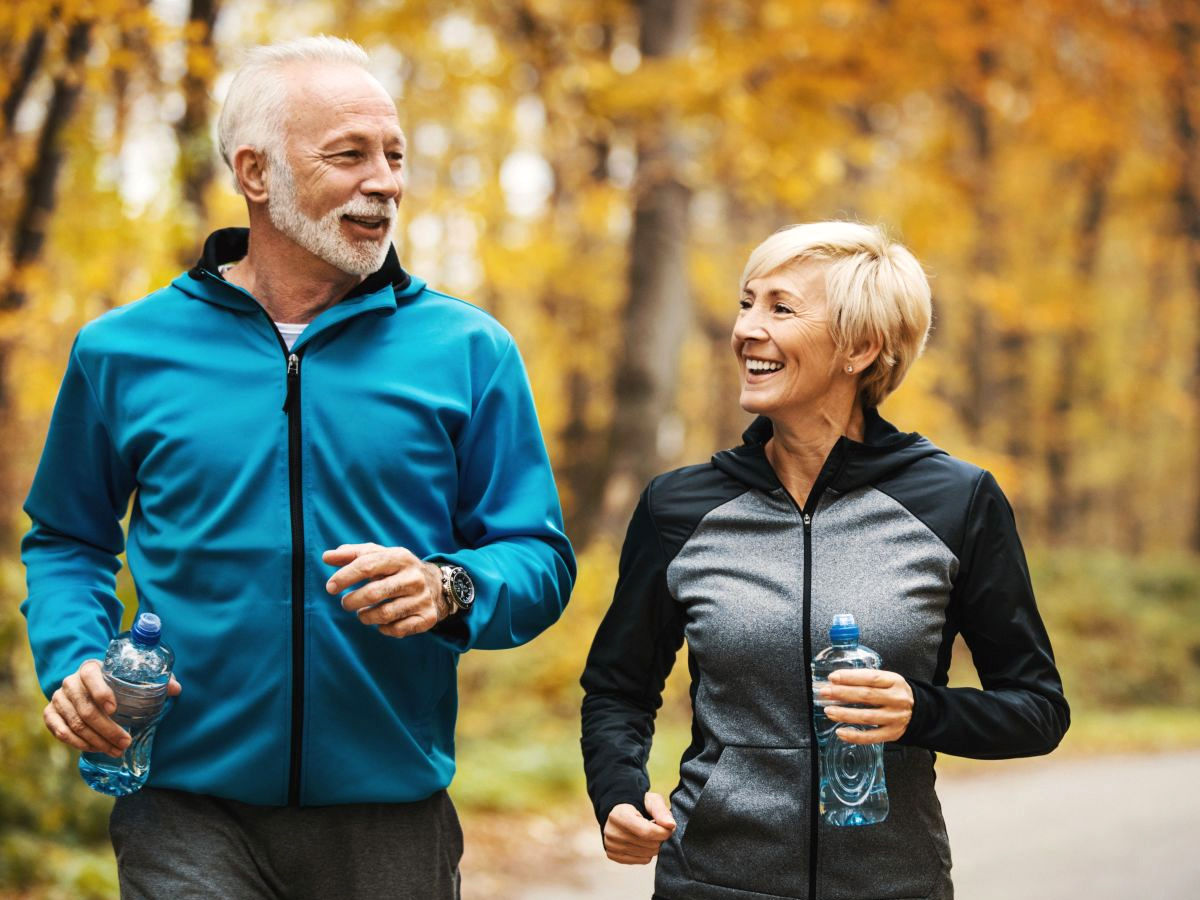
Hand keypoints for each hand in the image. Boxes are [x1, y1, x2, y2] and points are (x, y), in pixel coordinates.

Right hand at [44, 658, 181, 756]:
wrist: (85, 683)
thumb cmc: (114, 680)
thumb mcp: (130, 676)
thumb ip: (154, 680)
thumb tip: (176, 689)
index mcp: (90, 668)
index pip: (91, 677)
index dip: (101, 693)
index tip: (115, 709)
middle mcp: (70, 682)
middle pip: (86, 709)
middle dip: (107, 729)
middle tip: (125, 742)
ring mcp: (58, 699)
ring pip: (75, 724)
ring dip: (96, 741)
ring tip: (116, 750)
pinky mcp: (50, 713)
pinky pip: (60, 731)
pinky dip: (77, 743)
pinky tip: (94, 748)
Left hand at [323, 542, 447, 638]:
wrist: (436, 584)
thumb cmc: (396, 569)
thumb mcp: (379, 556)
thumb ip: (352, 555)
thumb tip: (326, 557)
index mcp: (400, 557)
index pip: (367, 565)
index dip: (345, 577)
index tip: (330, 587)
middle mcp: (414, 577)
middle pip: (374, 593)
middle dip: (352, 601)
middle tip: (346, 603)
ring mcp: (422, 598)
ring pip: (384, 614)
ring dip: (366, 617)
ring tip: (362, 613)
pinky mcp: (427, 617)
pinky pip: (398, 629)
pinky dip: (384, 629)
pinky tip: (381, 623)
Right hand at [603, 791, 675, 864]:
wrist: (618, 811)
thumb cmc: (638, 805)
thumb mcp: (650, 800)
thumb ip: (661, 811)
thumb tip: (671, 825)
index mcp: (619, 815)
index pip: (646, 832)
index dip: (662, 832)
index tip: (669, 828)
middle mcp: (612, 832)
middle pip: (648, 844)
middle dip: (659, 838)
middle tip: (657, 829)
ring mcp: (611, 845)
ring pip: (647, 854)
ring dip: (654, 846)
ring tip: (649, 835)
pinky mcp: (613, 855)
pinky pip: (642, 860)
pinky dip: (647, 853)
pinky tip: (643, 842)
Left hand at [820, 668, 913, 743]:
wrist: (919, 711)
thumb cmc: (894, 692)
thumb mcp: (887, 680)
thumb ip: (865, 679)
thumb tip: (836, 681)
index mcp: (895, 681)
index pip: (871, 677)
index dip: (850, 677)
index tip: (832, 678)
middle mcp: (897, 699)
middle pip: (867, 696)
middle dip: (842, 694)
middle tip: (825, 693)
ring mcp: (895, 718)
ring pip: (867, 717)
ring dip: (844, 714)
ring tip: (829, 711)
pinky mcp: (893, 734)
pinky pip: (871, 737)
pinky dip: (854, 736)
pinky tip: (840, 732)